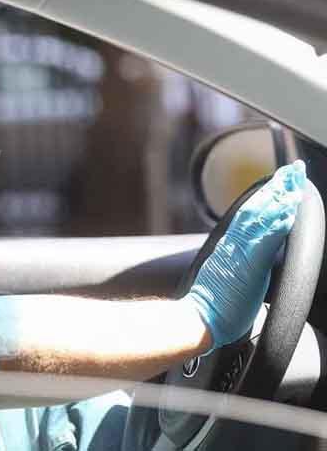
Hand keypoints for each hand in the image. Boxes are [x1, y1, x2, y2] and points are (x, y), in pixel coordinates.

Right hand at [182, 160, 305, 351]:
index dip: (268, 197)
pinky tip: (289, 211)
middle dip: (277, 188)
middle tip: (294, 169)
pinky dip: (277, 223)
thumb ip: (239, 265)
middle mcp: (234, 245)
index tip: (283, 181)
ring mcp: (240, 253)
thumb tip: (250, 262)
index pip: (252, 215)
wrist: (196, 320)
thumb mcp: (227, 279)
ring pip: (261, 217)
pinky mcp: (248, 266)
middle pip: (257, 208)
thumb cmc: (212, 307)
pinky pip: (266, 240)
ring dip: (279, 198)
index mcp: (230, 248)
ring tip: (295, 181)